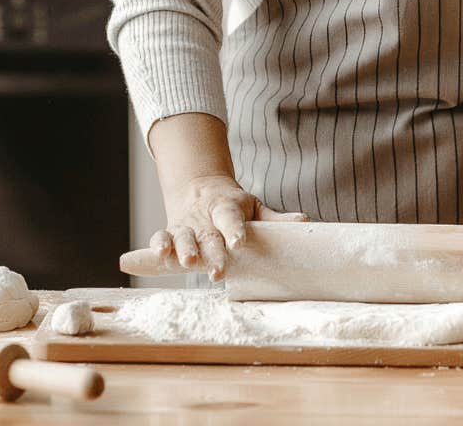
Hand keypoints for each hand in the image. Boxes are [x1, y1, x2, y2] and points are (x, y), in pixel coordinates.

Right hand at [146, 174, 306, 278]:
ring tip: (188, 262)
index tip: (239, 242)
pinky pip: (161, 238)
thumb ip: (275, 219)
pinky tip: (160, 255)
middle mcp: (205, 218)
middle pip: (208, 235)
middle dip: (211, 253)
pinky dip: (158, 246)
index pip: (231, 218)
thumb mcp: (254, 207)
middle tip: (217, 270)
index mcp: (227, 208)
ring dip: (184, 250)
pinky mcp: (170, 233)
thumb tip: (304, 221)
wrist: (199, 191)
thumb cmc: (234, 207)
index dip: (234, 230)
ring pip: (183, 237)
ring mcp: (186, 226)